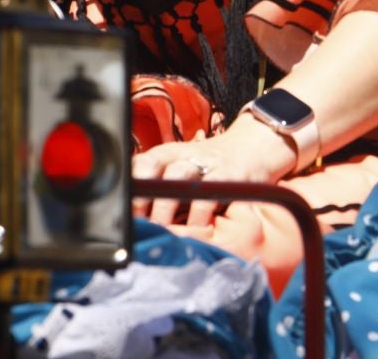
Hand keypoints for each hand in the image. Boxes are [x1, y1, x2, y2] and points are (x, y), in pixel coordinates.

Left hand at [130, 113, 297, 228]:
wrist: (252, 148)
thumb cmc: (208, 168)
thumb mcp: (180, 170)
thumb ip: (158, 188)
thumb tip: (131, 221)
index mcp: (165, 154)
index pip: (138, 165)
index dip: (129, 191)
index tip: (125, 216)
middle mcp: (182, 155)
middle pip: (153, 169)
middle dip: (143, 199)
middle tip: (141, 226)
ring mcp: (206, 163)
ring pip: (177, 178)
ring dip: (166, 207)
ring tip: (164, 230)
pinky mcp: (229, 174)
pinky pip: (209, 194)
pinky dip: (198, 215)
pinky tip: (195, 230)